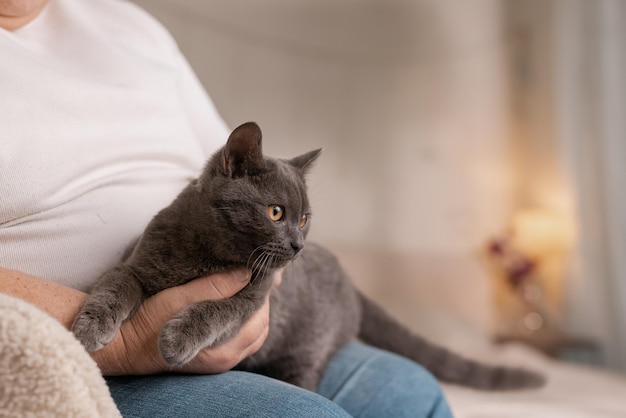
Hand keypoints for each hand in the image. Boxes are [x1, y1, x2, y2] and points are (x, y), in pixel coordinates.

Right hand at [91, 269, 281, 374]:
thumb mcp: (179, 299)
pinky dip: (241, 319)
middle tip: (255, 273)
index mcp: (223, 349)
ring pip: (251, 333)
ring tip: (244, 283)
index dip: (261, 292)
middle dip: (260, 300)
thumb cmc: (146, 322)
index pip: (259, 317)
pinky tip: (230, 300)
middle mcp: (225, 359)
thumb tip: (246, 272)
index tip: (259, 270)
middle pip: (260, 325)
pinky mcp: (209, 356)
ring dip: (251, 309)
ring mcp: (218, 360)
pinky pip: (238, 337)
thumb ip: (214, 286)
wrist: (120, 345)